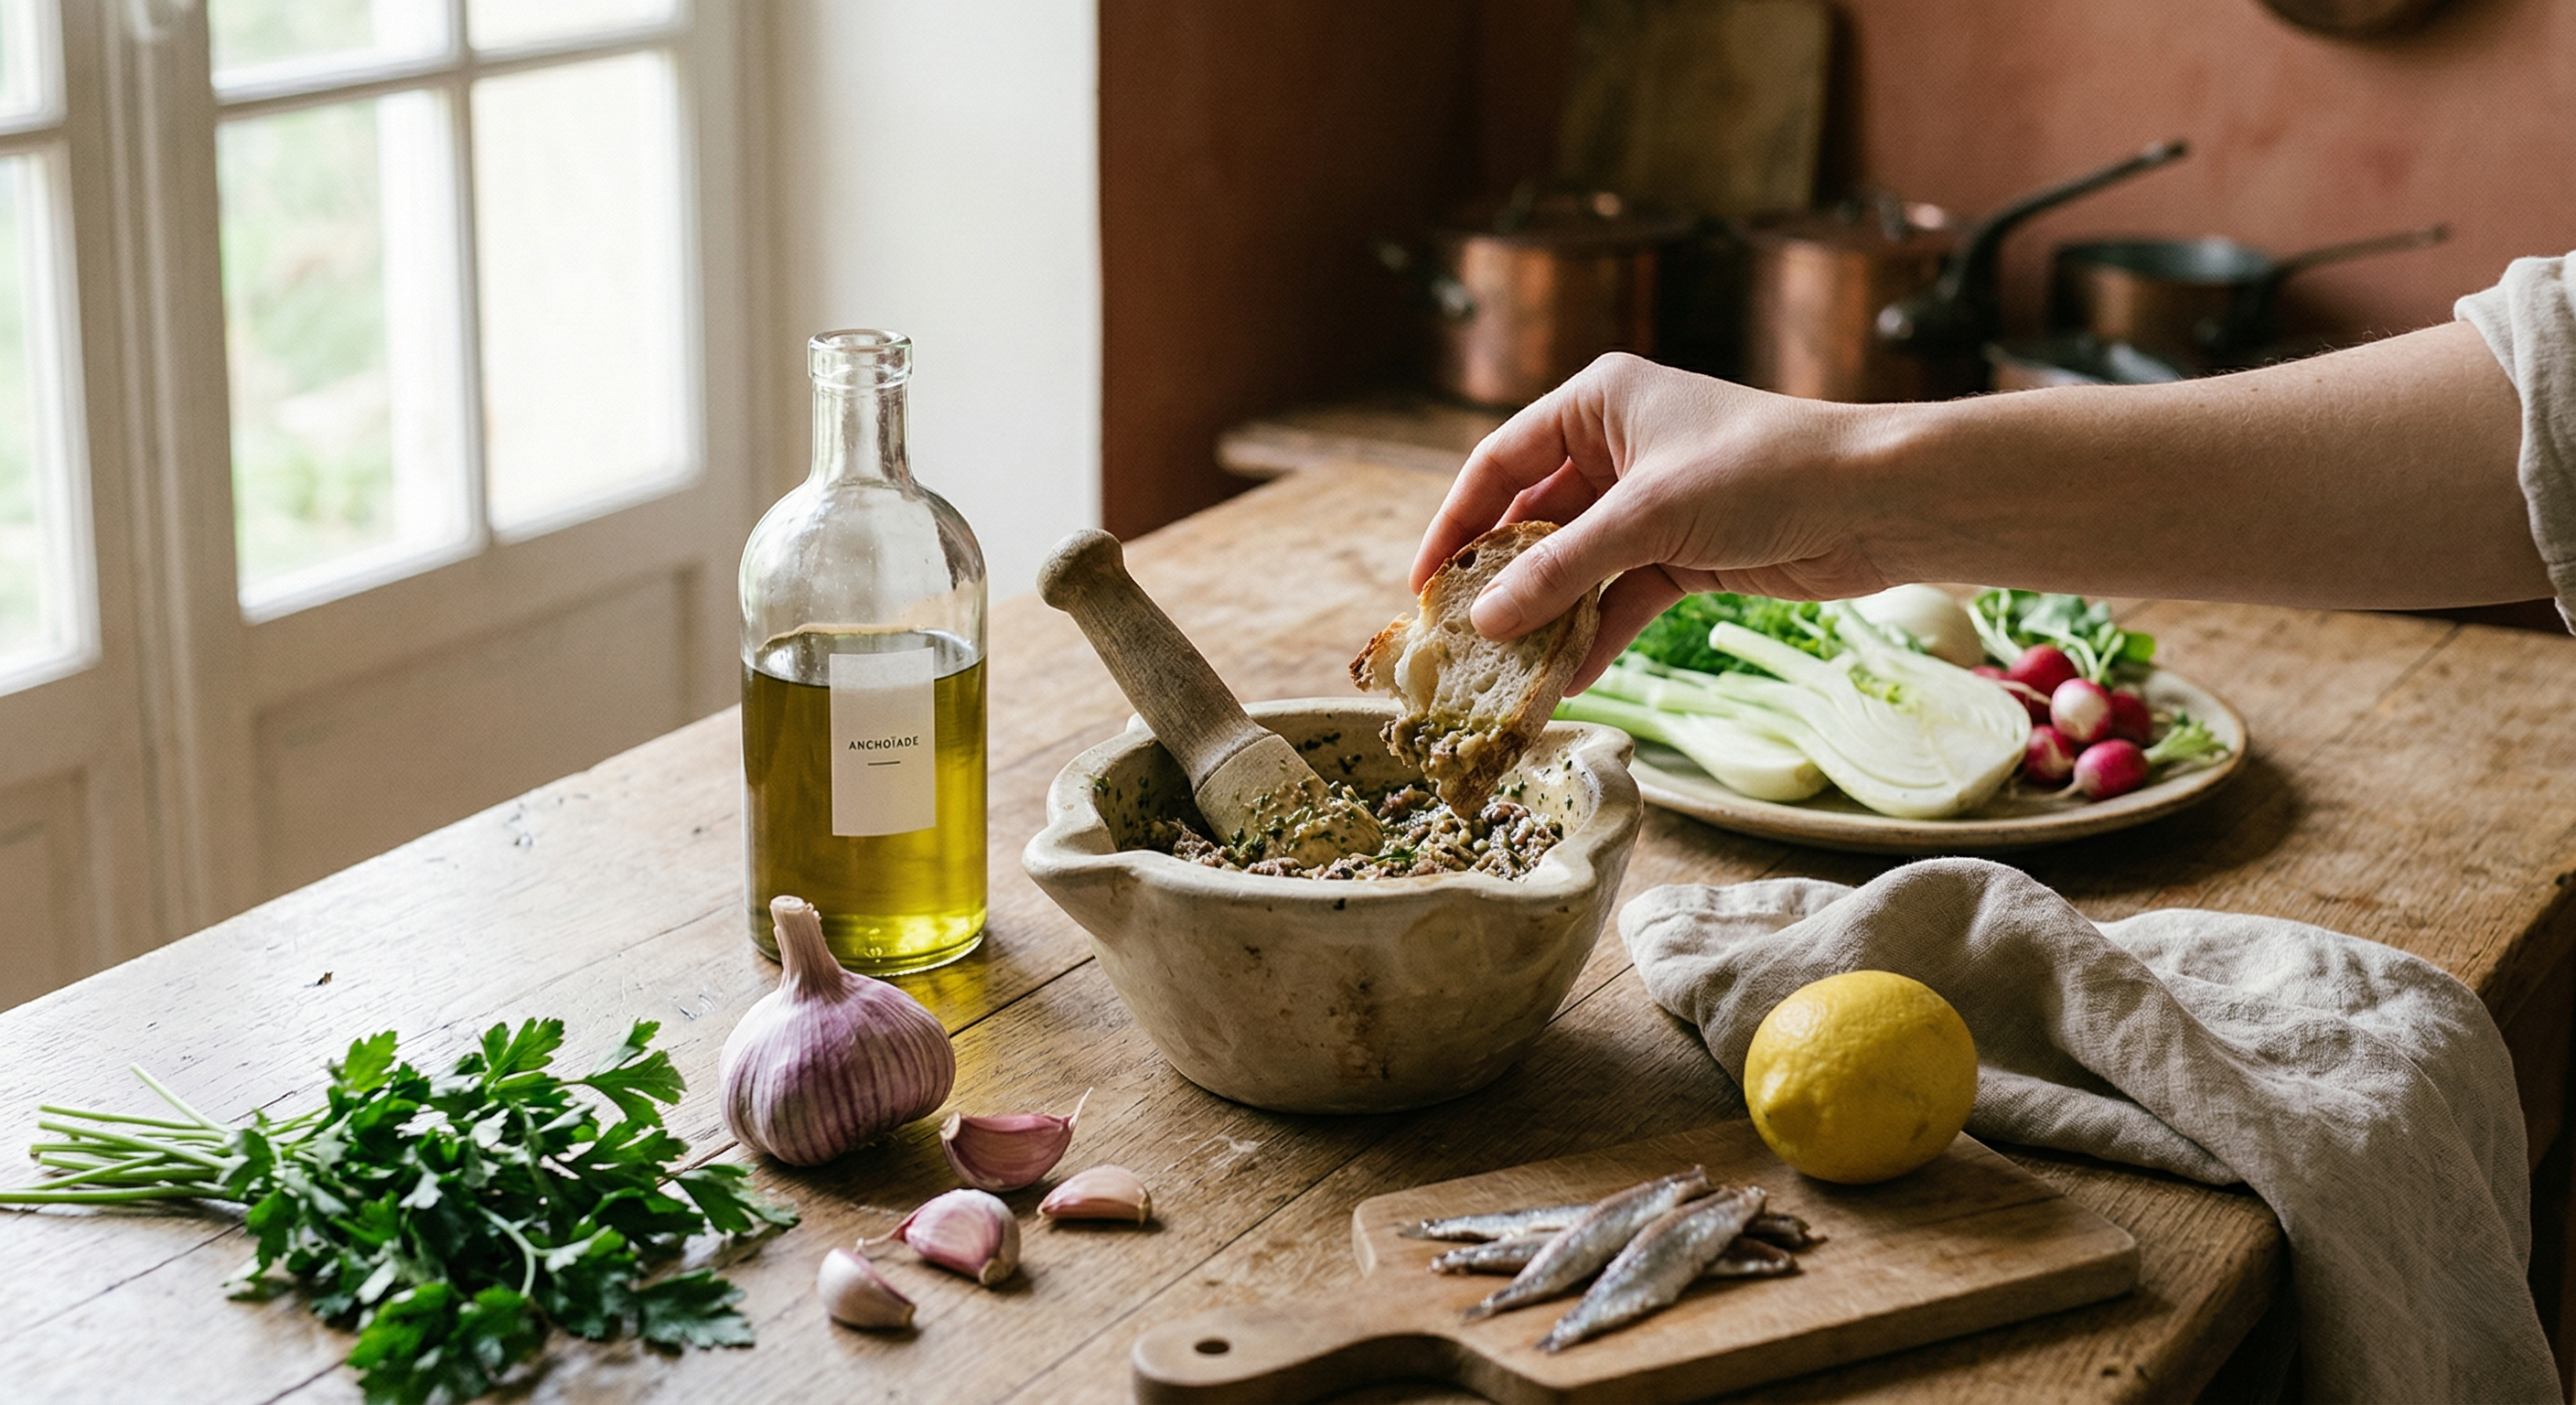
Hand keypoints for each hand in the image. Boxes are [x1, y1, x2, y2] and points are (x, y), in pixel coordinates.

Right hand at [1413, 354, 1893, 689]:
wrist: (1877, 502)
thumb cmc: (1765, 471)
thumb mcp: (1649, 516)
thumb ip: (1562, 569)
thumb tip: (1486, 620)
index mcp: (1599, 403)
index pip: (1500, 464)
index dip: (1456, 524)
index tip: (1425, 585)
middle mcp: (1618, 447)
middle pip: (1533, 521)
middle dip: (1501, 581)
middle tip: (1459, 640)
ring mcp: (1651, 504)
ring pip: (1576, 566)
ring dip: (1547, 617)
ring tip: (1506, 671)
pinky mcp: (1684, 553)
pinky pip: (1619, 598)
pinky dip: (1596, 634)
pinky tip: (1567, 677)